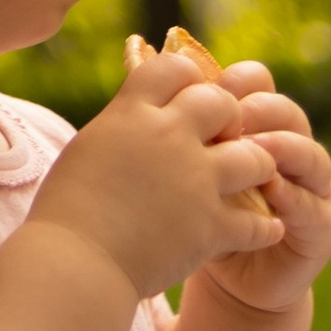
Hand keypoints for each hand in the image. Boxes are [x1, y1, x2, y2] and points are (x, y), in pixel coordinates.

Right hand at [28, 43, 289, 302]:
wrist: (75, 262)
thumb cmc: (67, 209)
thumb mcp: (89, 147)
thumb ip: (122, 127)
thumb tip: (136, 118)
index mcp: (132, 112)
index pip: (176, 68)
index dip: (188, 80)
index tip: (186, 98)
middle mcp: (169, 136)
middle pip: (222, 103)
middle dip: (229, 119)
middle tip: (223, 141)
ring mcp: (195, 181)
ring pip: (256, 157)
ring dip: (257, 168)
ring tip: (252, 181)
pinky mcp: (211, 225)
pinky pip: (258, 221)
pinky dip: (263, 227)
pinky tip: (263, 228)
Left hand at [190, 59, 330, 316]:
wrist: (221, 275)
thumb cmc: (195, 210)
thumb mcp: (183, 164)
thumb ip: (176, 123)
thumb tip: (136, 62)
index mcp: (255, 123)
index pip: (258, 84)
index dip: (237, 81)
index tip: (207, 87)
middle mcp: (288, 147)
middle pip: (286, 111)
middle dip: (259, 110)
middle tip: (233, 119)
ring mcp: (309, 187)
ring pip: (309, 153)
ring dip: (283, 148)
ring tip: (256, 149)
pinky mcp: (318, 228)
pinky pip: (314, 207)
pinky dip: (293, 198)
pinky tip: (273, 194)